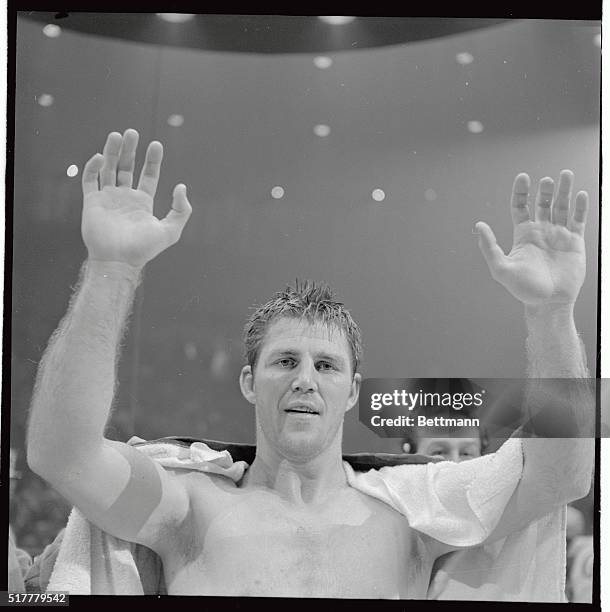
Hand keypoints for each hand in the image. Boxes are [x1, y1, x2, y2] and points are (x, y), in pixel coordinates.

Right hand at [81, 129, 191, 267]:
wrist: (118, 260)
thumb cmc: (144, 249)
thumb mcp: (171, 230)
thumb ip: (181, 210)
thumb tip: (182, 186)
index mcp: (143, 203)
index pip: (148, 176)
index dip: (152, 160)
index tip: (156, 145)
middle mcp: (125, 198)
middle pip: (127, 167)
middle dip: (131, 150)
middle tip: (133, 132)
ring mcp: (108, 199)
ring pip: (109, 169)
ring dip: (112, 151)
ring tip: (117, 135)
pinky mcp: (91, 202)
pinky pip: (90, 179)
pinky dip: (93, 167)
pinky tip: (100, 157)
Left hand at [476, 170, 587, 306]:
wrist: (548, 303)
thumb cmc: (523, 289)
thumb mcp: (501, 268)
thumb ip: (490, 247)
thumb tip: (478, 225)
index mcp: (523, 234)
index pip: (520, 207)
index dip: (521, 192)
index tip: (523, 177)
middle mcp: (541, 231)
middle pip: (542, 203)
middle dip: (544, 189)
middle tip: (547, 179)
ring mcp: (559, 235)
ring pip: (562, 207)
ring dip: (564, 191)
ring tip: (565, 175)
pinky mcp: (575, 242)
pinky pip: (578, 220)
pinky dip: (581, 206)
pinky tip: (581, 194)